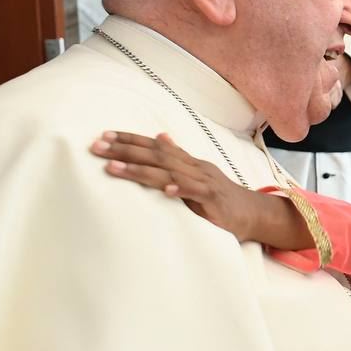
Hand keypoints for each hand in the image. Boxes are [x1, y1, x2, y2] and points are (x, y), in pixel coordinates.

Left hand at [90, 131, 266, 241]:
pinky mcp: (215, 201)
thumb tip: (161, 137)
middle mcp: (195, 167)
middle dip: (125, 150)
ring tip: (112, 167)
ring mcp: (205, 183)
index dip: (130, 139)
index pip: (155, 146)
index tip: (103, 135)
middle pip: (157, 155)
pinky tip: (165, 190)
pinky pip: (197, 193)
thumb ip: (178, 159)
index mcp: (189, 162)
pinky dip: (181, 190)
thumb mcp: (197, 176)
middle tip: (96, 146)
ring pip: (170, 172)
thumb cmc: (221, 199)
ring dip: (140, 169)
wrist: (254, 215)